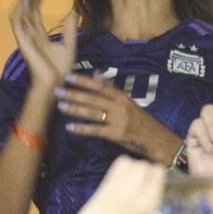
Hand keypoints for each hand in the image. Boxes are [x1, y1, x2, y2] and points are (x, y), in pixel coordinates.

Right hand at [10, 0, 77, 92]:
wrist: (55, 84)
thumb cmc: (61, 70)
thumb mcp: (69, 45)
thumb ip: (70, 29)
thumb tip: (73, 11)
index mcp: (39, 34)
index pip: (36, 11)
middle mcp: (30, 34)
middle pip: (28, 9)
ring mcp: (25, 37)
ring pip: (20, 13)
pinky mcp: (23, 41)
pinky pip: (17, 23)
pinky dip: (19, 10)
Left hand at [57, 72, 179, 159]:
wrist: (155, 139)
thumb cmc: (140, 120)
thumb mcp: (128, 101)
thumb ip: (111, 89)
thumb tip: (96, 75)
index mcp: (121, 97)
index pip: (100, 86)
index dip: (84, 81)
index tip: (69, 77)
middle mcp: (119, 106)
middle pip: (93, 98)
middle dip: (74, 94)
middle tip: (57, 91)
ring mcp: (117, 120)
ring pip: (93, 113)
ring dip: (75, 109)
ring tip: (61, 106)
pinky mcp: (116, 134)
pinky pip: (96, 130)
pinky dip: (82, 128)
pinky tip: (70, 127)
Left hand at [69, 156, 164, 213]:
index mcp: (147, 208)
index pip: (157, 177)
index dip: (157, 172)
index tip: (156, 173)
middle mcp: (134, 196)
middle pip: (143, 167)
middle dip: (144, 168)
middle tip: (143, 174)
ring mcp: (117, 192)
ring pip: (129, 165)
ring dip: (131, 166)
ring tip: (130, 173)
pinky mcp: (102, 191)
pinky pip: (114, 170)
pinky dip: (118, 168)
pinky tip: (118, 174)